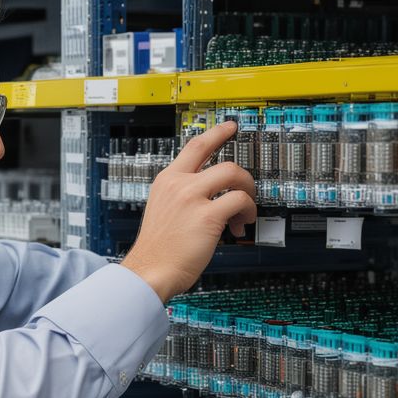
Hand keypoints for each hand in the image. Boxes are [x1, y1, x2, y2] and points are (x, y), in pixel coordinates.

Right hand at [121, 121, 256, 301]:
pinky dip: (247, 212)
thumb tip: (212, 194)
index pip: (195, 146)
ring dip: (248, 192)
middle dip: (243, 175)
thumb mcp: (163, 210)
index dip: (216, 133)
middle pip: (222, 161)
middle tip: (247, 187)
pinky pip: (239, 201)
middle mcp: (179, 184)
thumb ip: (182, 195)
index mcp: (167, 181)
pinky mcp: (207, 216)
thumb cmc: (157, 248)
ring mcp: (192, 198)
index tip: (229, 127)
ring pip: (234, 175)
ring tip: (245, 211)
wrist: (150, 270)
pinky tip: (241, 225)